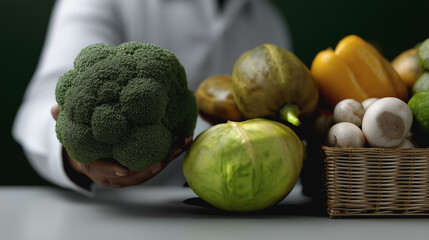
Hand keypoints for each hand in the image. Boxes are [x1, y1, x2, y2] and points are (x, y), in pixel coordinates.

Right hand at [51, 104, 192, 187]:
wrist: (90, 156)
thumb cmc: (83, 143)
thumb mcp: (72, 133)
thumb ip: (64, 122)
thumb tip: (54, 110)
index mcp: (95, 166)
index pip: (105, 172)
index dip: (113, 171)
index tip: (123, 169)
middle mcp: (113, 174)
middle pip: (135, 175)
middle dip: (151, 166)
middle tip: (165, 156)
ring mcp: (129, 173)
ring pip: (149, 170)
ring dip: (167, 159)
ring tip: (181, 145)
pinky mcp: (142, 166)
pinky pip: (156, 163)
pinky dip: (170, 154)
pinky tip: (182, 142)